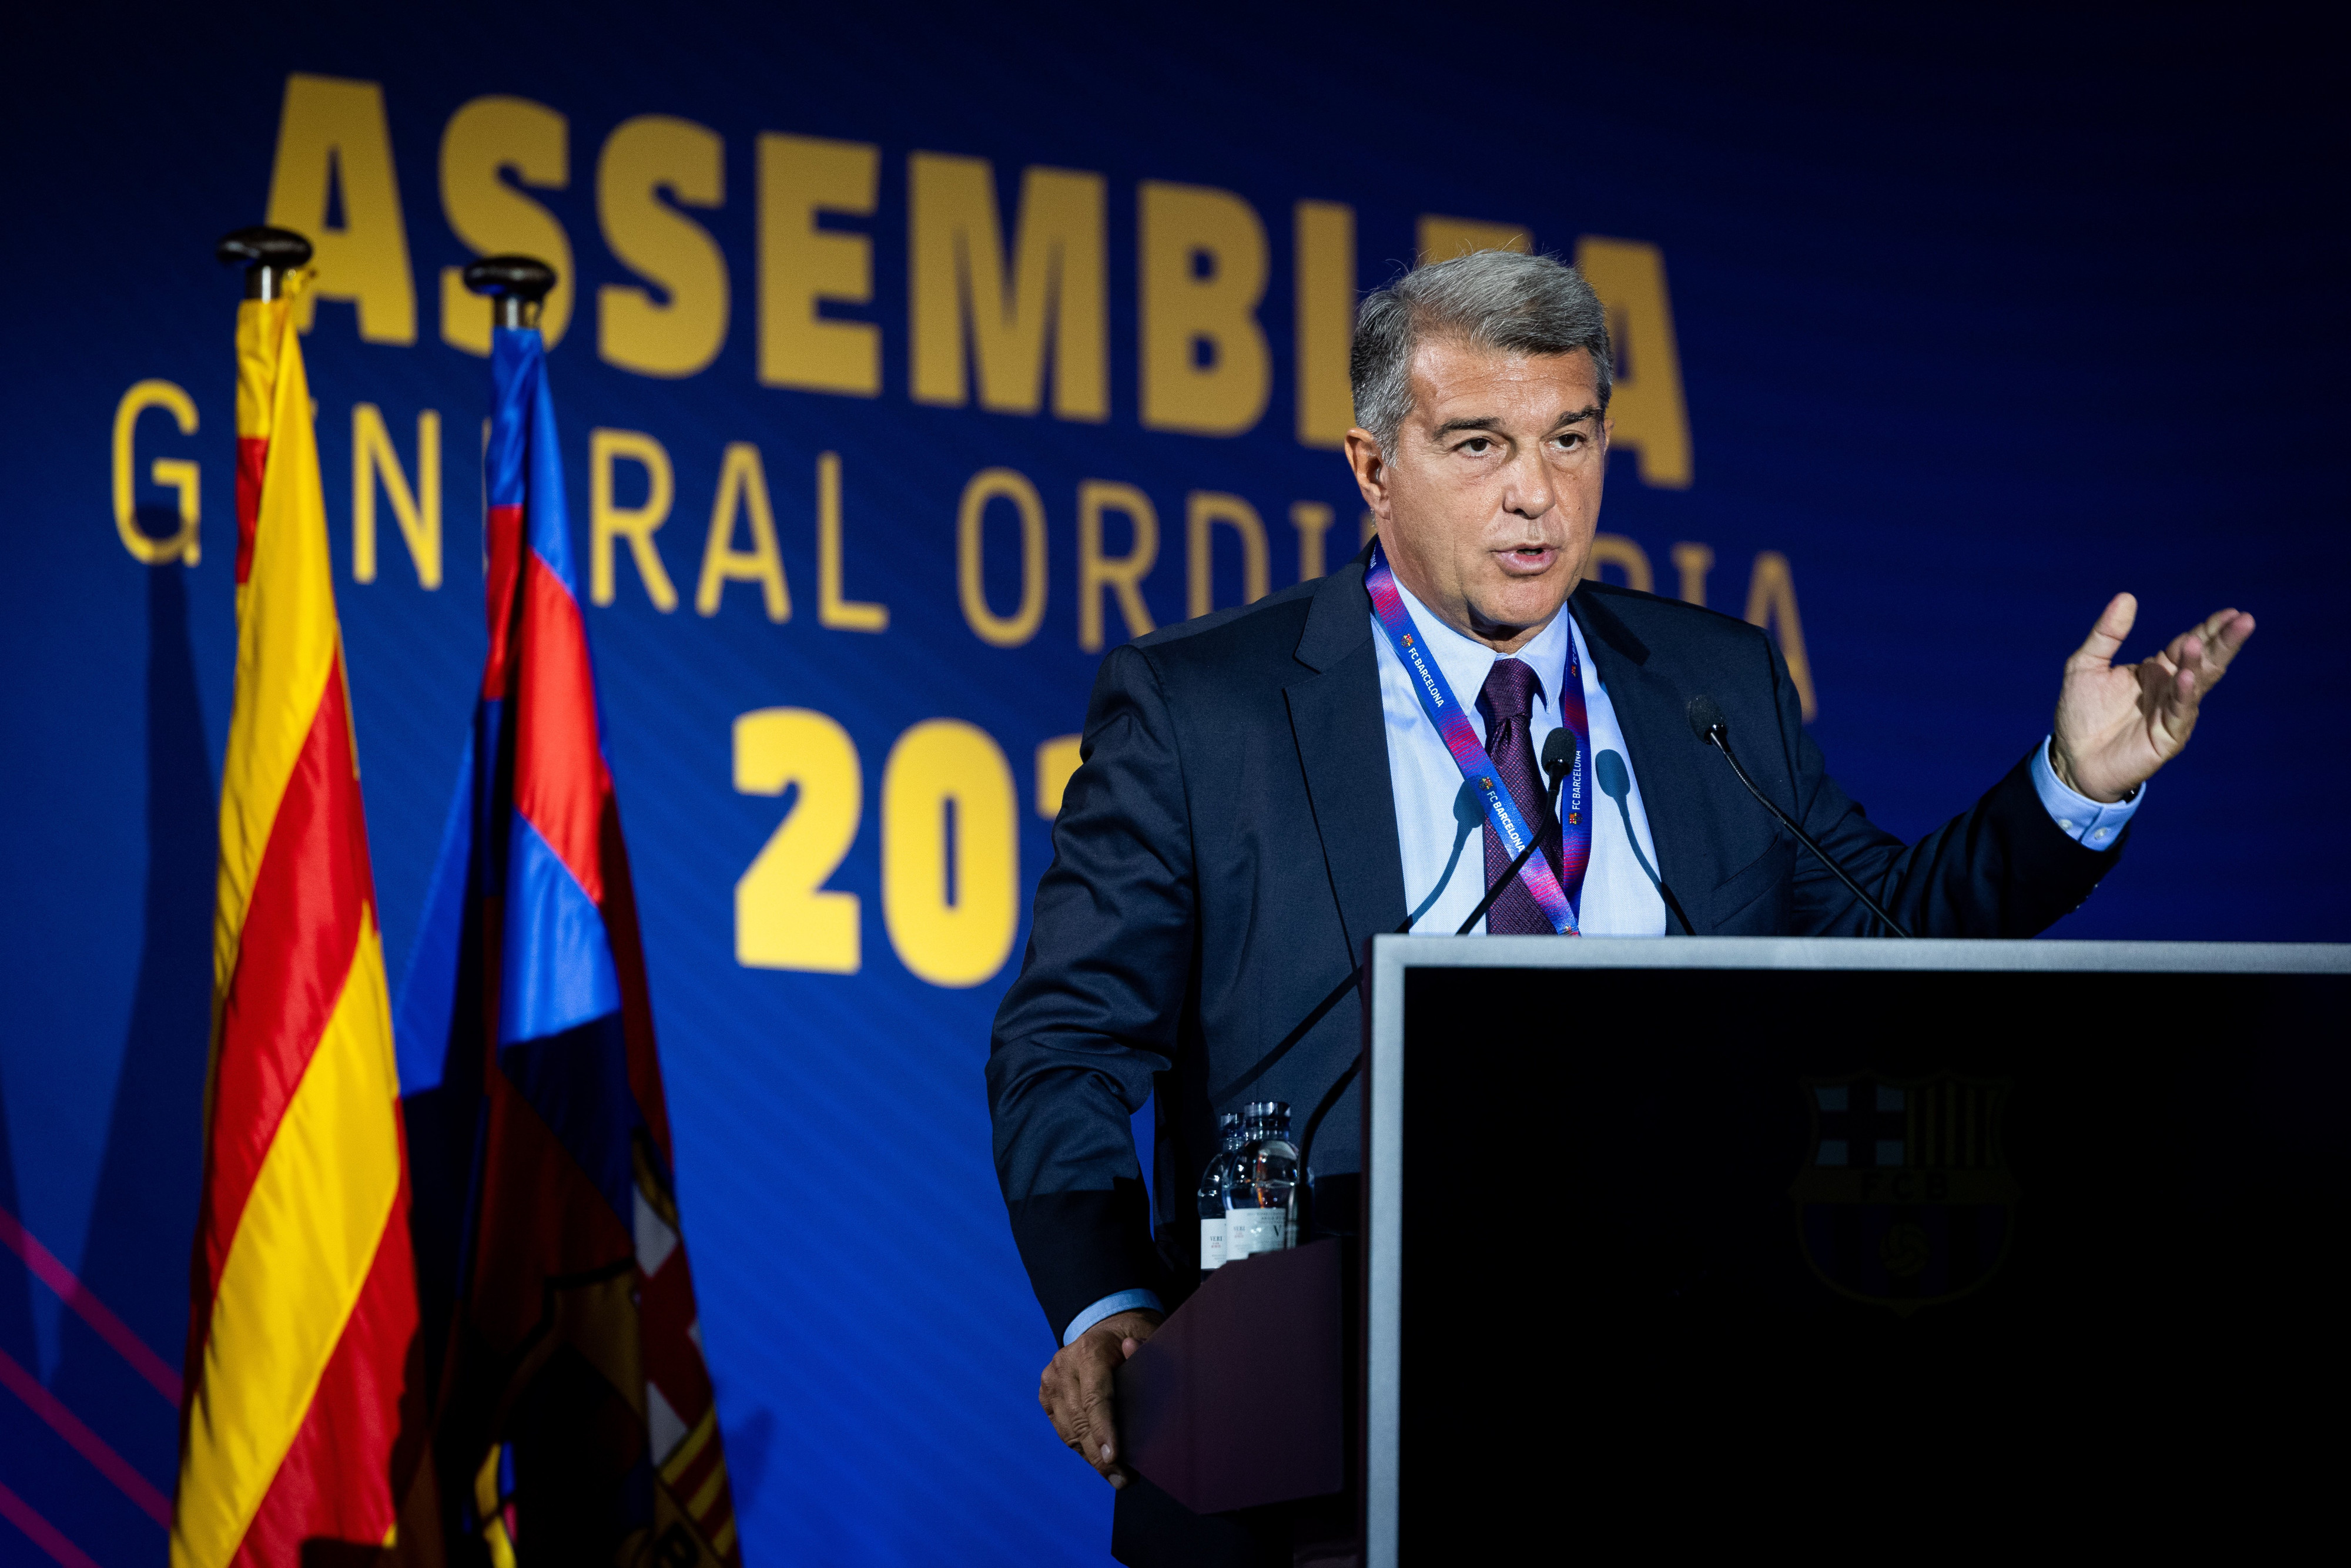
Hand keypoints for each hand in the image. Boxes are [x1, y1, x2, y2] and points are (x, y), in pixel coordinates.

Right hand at [1037, 1308, 1160, 1488]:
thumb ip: (1146, 1349)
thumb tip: (1133, 1351)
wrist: (1105, 1326)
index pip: (1095, 1398)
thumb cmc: (1133, 1335)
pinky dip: (1081, 1447)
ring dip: (1091, 1457)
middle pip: (1080, 1422)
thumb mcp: (1148, 1336)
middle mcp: (1063, 1366)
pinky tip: (1099, 1459)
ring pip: (1069, 1431)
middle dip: (1101, 1457)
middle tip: (1123, 1480)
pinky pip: (1064, 1430)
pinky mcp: (1046, 1395)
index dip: (1104, 1431)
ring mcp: (1051, 1381)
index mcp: (1089, 1351)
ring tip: (1116, 1476)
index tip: (1115, 1458)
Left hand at [2051, 594, 2254, 802]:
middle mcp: (2170, 690)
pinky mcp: (2166, 737)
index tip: (2230, 612)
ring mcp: (2171, 714)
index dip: (2208, 629)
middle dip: (2224, 642)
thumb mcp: (2085, 665)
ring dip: (2199, 663)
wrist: (2071, 757)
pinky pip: (2178, 713)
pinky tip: (2186, 677)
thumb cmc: (2080, 713)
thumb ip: (2106, 634)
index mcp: (2157, 671)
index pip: (2188, 645)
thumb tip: (2127, 597)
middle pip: (2203, 661)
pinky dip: (2183, 695)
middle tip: (2244, 620)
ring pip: (2195, 685)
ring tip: (2201, 643)